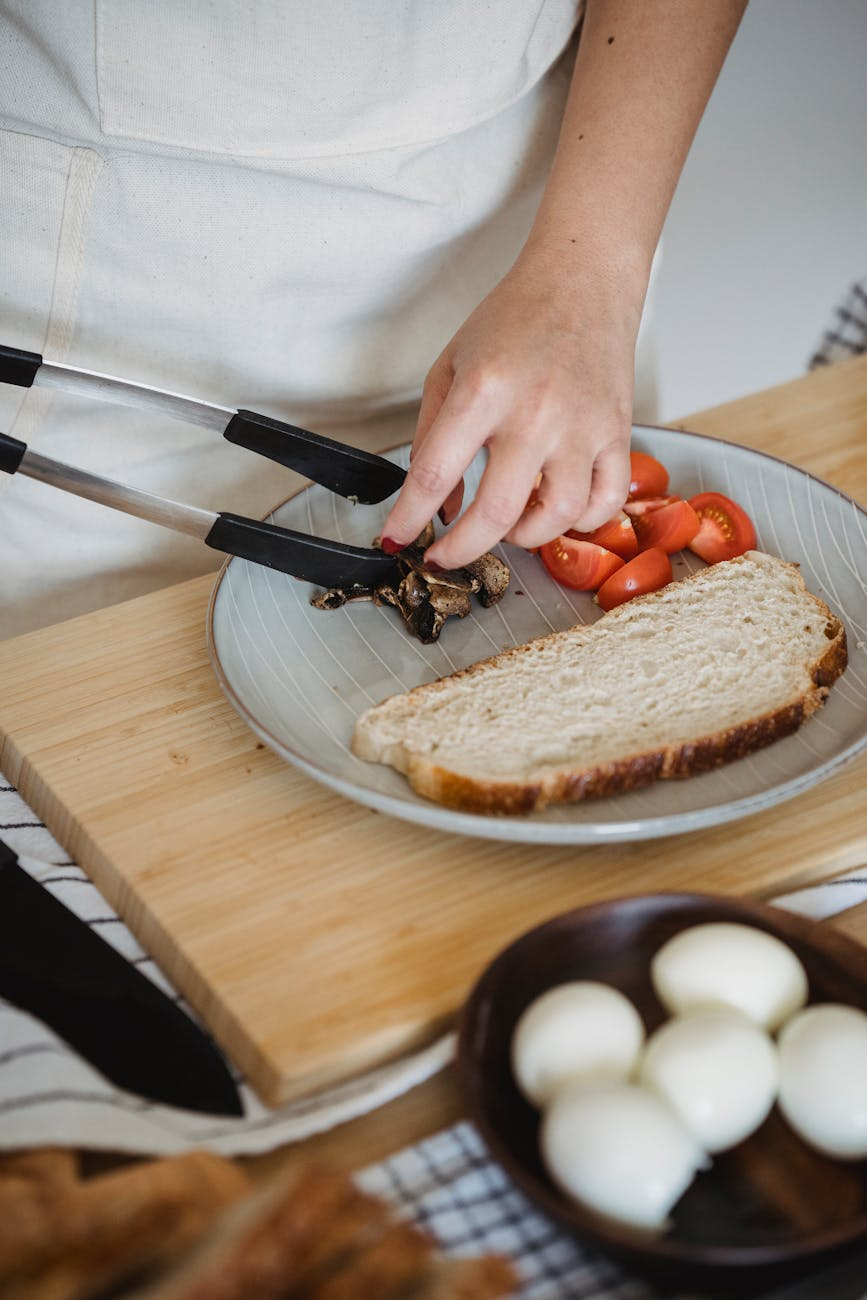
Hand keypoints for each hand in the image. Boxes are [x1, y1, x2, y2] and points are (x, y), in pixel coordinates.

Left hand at [379, 251, 640, 570]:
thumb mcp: (450, 366)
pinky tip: (557, 509)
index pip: (435, 474)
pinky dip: (579, 521)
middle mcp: (534, 413)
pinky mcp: (616, 433)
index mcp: (483, 390)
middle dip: (461, 550)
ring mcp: (581, 426)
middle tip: (447, 555)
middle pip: (495, 513)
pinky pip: (605, 502)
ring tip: (508, 523)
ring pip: (557, 517)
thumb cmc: (515, 319)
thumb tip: (440, 506)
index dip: (409, 518)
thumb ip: (431, 437)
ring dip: (524, 537)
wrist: (583, 279)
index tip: (398, 538)